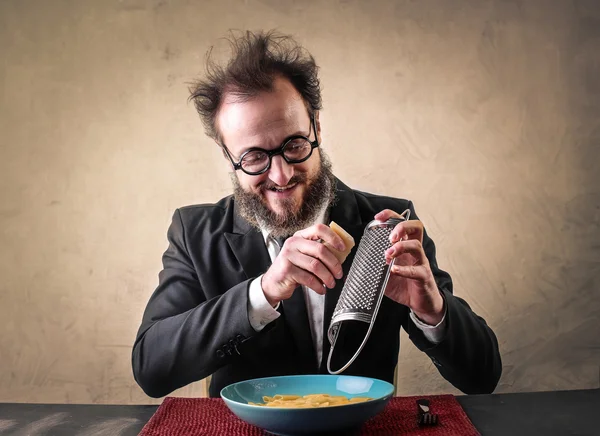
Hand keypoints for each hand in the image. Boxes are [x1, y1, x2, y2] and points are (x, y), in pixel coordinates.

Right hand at [261, 224, 345, 306]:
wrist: (272, 284)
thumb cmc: (292, 269)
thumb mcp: (304, 257)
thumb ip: (318, 253)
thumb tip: (341, 257)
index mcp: (300, 236)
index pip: (319, 229)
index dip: (333, 237)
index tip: (342, 248)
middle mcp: (293, 243)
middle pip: (320, 249)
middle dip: (334, 264)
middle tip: (339, 274)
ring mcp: (288, 256)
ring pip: (316, 265)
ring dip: (327, 277)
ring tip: (331, 283)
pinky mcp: (287, 270)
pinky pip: (309, 278)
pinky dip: (319, 286)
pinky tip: (321, 289)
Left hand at [375, 209, 444, 324]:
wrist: (421, 303)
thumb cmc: (404, 285)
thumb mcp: (384, 275)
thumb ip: (371, 269)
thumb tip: (348, 273)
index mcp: (405, 246)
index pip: (402, 223)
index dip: (391, 216)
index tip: (378, 218)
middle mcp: (414, 252)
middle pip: (416, 227)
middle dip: (402, 226)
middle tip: (390, 237)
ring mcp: (421, 263)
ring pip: (417, 246)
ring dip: (400, 247)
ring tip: (388, 254)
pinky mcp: (424, 277)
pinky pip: (417, 270)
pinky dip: (404, 269)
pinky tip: (394, 270)